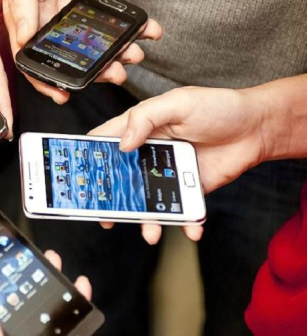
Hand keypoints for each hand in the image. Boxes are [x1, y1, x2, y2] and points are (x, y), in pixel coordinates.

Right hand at [0, 0, 162, 103]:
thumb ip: (23, 6)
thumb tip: (25, 38)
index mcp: (24, 21)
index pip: (33, 60)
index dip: (46, 82)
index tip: (63, 96)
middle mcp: (47, 19)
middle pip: (70, 55)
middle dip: (95, 70)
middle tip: (115, 75)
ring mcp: (69, 9)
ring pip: (92, 40)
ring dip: (116, 51)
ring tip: (134, 55)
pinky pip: (108, 15)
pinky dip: (129, 24)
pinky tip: (146, 29)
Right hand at [89, 86, 267, 243]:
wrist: (258, 127)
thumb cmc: (218, 107)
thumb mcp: (178, 102)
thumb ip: (146, 118)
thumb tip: (123, 145)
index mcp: (140, 129)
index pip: (105, 142)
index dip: (89, 157)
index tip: (78, 175)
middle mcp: (148, 154)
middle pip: (121, 179)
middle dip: (110, 200)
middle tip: (104, 217)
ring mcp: (167, 173)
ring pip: (148, 200)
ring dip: (146, 219)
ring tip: (150, 232)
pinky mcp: (188, 189)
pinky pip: (181, 210)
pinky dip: (185, 223)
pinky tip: (190, 229)